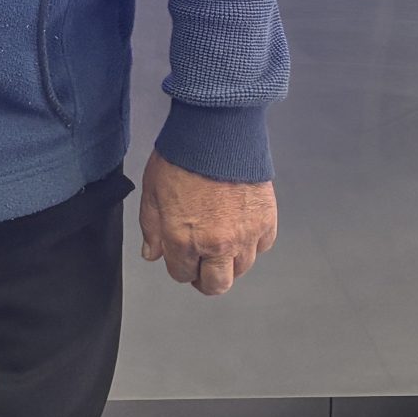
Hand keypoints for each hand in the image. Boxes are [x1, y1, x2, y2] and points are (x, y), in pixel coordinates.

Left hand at [139, 152, 275, 295]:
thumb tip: (152, 253)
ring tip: (221, 241)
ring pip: (241, 268)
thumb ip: (151, 228)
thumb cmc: (183, 155)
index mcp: (184, 239)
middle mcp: (217, 244)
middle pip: (216, 285)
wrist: (216, 131)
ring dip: (230, 260)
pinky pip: (262, 246)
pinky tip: (240, 226)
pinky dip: (252, 241)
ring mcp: (244, 235)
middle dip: (206, 278)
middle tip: (202, 264)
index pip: (182, 274)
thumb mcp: (152, 192)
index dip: (179, 265)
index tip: (180, 256)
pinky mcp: (266, 221)